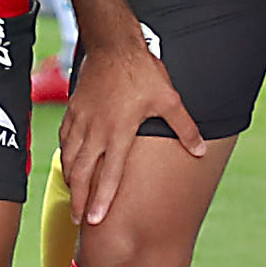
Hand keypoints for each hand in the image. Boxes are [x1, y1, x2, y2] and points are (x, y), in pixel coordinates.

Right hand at [59, 24, 197, 224]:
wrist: (113, 44)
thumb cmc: (142, 72)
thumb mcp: (169, 100)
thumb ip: (185, 129)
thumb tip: (201, 151)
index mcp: (119, 133)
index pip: (108, 176)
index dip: (100, 201)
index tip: (94, 222)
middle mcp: (96, 131)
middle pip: (82, 174)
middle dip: (79, 200)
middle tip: (78, 221)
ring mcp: (81, 121)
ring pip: (69, 159)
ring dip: (71, 182)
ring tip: (73, 198)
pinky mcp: (72, 110)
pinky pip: (64, 140)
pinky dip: (65, 157)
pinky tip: (68, 164)